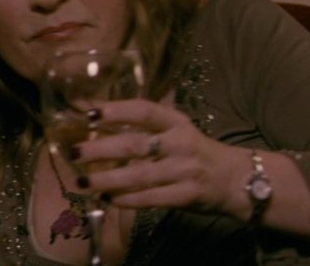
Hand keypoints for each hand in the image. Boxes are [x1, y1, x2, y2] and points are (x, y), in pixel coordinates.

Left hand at [71, 98, 254, 220]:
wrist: (235, 179)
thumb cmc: (195, 150)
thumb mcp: (175, 129)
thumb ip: (143, 123)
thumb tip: (95, 113)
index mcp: (176, 122)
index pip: (144, 111)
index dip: (117, 110)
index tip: (89, 113)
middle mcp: (180, 143)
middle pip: (135, 144)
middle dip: (101, 149)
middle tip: (74, 152)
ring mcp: (184, 170)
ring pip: (140, 175)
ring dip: (108, 179)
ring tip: (83, 181)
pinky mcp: (186, 196)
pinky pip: (151, 199)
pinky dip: (127, 199)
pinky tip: (107, 198)